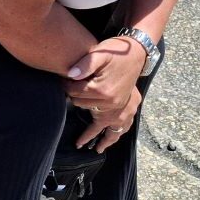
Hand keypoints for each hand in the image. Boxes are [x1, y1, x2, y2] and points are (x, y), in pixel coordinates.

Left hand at [65, 36, 145, 151]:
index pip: (75, 93)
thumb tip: (70, 75)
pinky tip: (110, 141)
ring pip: (107, 129)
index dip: (66, 87)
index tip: (62, 82)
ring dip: (100, 139)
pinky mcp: (129, 108)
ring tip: (93, 148)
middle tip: (69, 99)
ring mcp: (122, 108)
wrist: (136, 52)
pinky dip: (115, 135)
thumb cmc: (116, 51)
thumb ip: (84, 64)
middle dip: (75, 102)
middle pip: (84, 107)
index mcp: (101, 91)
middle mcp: (111, 104)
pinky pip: (123, 127)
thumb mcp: (99, 53)